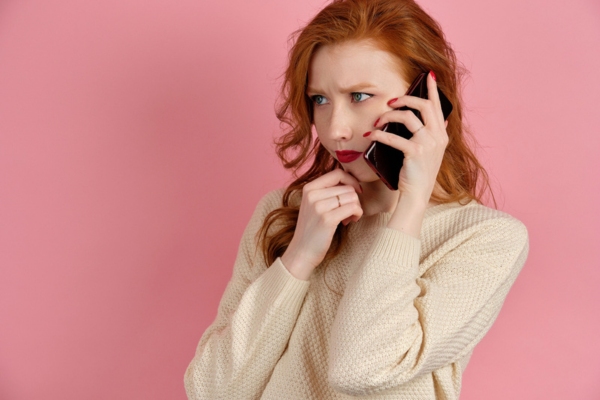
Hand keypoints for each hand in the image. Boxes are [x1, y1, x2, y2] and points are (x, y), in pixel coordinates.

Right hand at [281, 169, 362, 278]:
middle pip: (347, 187)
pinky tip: (350, 221)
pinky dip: (357, 214)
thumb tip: (351, 182)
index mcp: (309, 188)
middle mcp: (313, 194)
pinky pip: (353, 208)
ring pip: (352, 197)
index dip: (351, 180)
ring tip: (348, 217)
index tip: (355, 191)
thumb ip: (327, 192)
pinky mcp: (327, 219)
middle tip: (348, 212)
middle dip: (354, 199)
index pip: (337, 173)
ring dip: (356, 208)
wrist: (301, 252)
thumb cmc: (312, 229)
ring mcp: (319, 206)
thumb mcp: (313, 205)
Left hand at [370, 72, 448, 204]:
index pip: (438, 106)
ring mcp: (428, 144)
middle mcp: (438, 137)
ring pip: (408, 117)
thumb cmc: (417, 174)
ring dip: (389, 115)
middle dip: (405, 98)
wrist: (416, 195)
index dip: (432, 90)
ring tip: (378, 120)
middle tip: (391, 100)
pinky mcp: (415, 152)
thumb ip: (432, 135)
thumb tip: (433, 120)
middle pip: (424, 106)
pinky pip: (395, 137)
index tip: (428, 76)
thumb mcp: (429, 153)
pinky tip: (371, 134)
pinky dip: (380, 134)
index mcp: (441, 135)